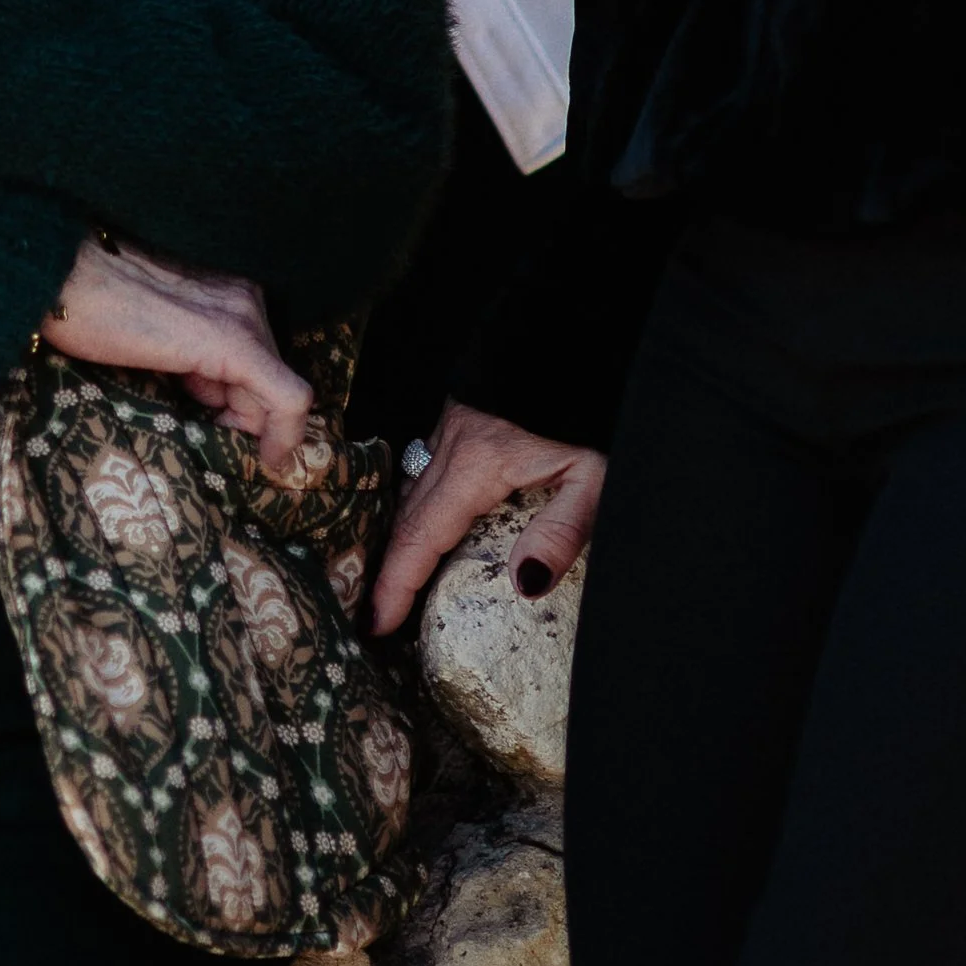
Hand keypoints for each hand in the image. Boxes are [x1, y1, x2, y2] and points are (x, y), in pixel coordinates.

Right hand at [41, 241, 314, 481]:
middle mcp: (244, 298)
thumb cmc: (87, 306)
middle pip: (269, 378)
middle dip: (245, 417)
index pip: (258, 363)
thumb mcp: (155, 338)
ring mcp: (242, 317)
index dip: (248, 407)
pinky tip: (270, 460)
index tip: (226, 434)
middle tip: (204, 438)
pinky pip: (286, 396)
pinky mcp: (234, 342)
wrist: (58, 277)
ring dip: (252, 425)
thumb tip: (208, 403)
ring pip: (278, 391)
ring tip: (204, 436)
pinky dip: (285, 433)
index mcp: (226, 293)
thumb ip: (190, 361)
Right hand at [368, 398, 606, 635]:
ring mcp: (447, 431)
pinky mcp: (457, 421)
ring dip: (396, 541)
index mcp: (474, 467)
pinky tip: (415, 530)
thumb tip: (526, 584)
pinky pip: (420, 474)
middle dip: (387, 571)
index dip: (397, 583)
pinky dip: (410, 510)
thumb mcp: (592, 478)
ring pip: (408, 494)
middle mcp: (448, 449)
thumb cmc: (586, 413)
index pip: (423, 536)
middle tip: (373, 618)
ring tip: (389, 584)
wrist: (571, 343)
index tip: (377, 623)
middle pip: (406, 519)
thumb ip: (563, 530)